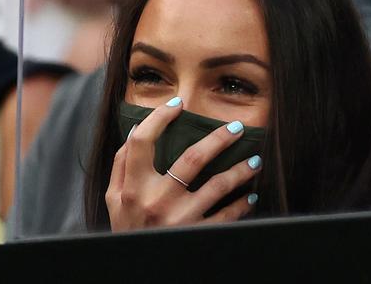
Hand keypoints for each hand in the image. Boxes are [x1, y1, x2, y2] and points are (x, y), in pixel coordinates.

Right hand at [105, 97, 261, 231]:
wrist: (136, 269)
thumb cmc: (128, 229)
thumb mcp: (115, 200)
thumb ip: (122, 165)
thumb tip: (136, 129)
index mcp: (132, 188)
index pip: (142, 142)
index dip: (160, 118)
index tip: (178, 104)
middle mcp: (156, 202)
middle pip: (192, 158)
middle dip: (219, 139)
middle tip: (237, 127)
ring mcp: (179, 219)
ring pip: (218, 186)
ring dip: (241, 170)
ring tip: (255, 160)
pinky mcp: (196, 235)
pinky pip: (226, 217)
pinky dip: (242, 205)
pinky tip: (250, 196)